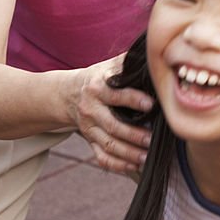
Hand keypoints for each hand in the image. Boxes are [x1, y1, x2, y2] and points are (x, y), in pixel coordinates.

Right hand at [68, 53, 152, 172]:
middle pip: (112, 125)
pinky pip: (101, 157)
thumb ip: (127, 62)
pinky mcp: (89, 141)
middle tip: (152, 139)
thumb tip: (152, 53)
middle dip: (133, 134)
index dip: (133, 100)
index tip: (151, 104)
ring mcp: (89, 128)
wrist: (67, 94)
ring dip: (128, 153)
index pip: (116, 95)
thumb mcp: (109, 66)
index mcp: (98, 88)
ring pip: (108, 145)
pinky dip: (117, 164)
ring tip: (146, 156)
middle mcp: (91, 109)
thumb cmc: (99, 78)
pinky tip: (134, 166)